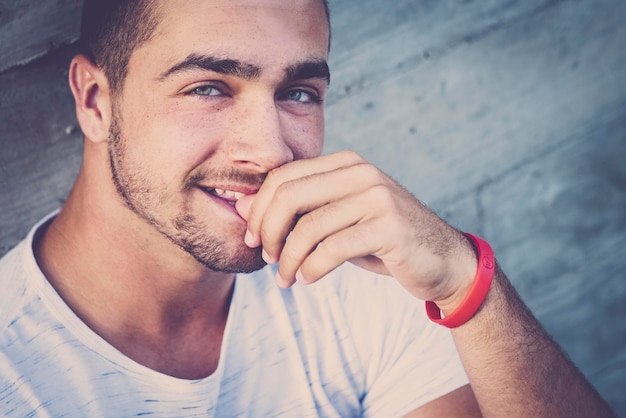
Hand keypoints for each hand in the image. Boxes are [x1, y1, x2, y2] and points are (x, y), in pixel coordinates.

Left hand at [236, 151, 477, 308]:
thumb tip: (240, 206)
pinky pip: (332, 249)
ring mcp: (377, 196)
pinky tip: (309, 279)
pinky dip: (311, 269)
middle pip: (289, 195)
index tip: (254, 239)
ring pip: (308, 227)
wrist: (441, 260)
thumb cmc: (381, 240)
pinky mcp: (389, 226)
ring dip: (288, 259)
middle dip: (268, 231)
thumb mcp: (335, 221)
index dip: (259, 209)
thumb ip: (296, 212)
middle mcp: (360, 172)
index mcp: (345, 163)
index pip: (284, 176)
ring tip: (285, 278)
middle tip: (266, 258)